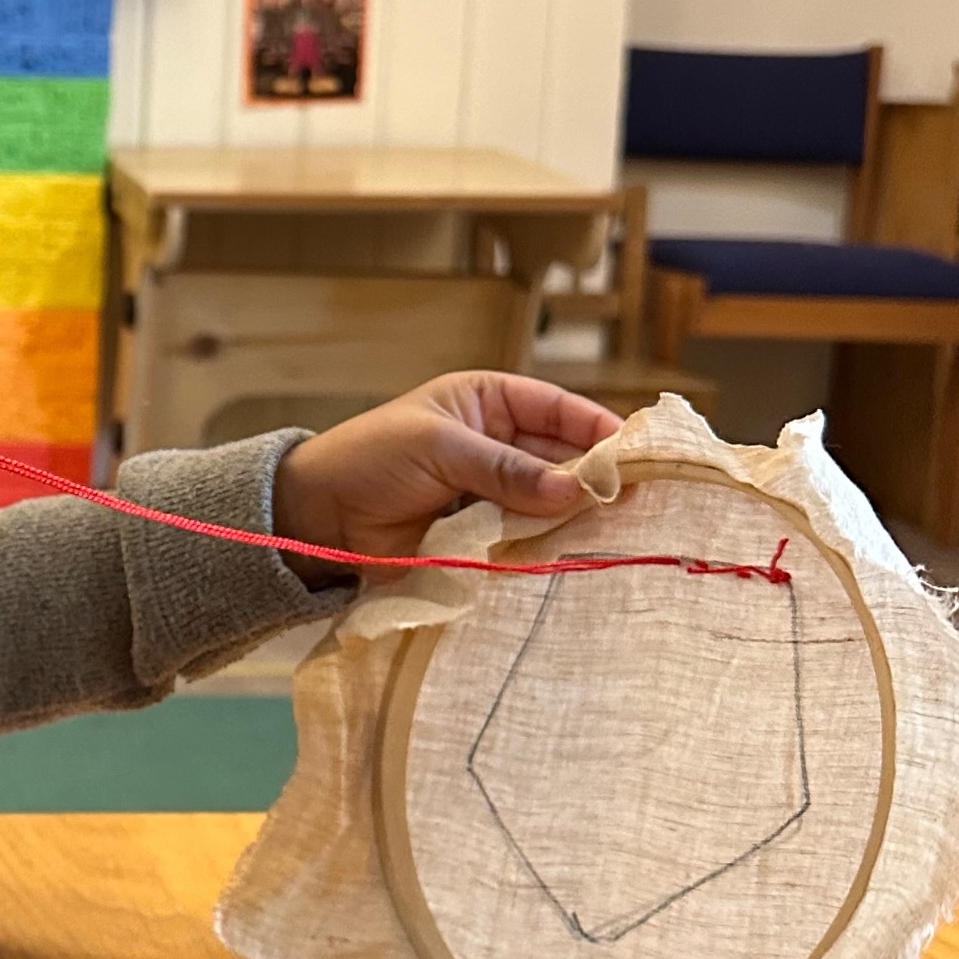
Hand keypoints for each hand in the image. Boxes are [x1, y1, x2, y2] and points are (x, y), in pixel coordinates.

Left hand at [270, 373, 621, 572]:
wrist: (319, 517)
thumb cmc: (370, 459)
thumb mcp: (439, 448)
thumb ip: (505, 469)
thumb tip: (574, 489)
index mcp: (489, 402)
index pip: (559, 409)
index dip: (599, 430)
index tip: (638, 455)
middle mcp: (501, 444)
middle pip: (565, 459)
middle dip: (596, 478)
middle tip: (639, 504)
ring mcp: (496, 493)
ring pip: (553, 503)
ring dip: (579, 517)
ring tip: (619, 533)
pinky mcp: (486, 536)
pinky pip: (529, 539)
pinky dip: (550, 548)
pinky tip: (579, 556)